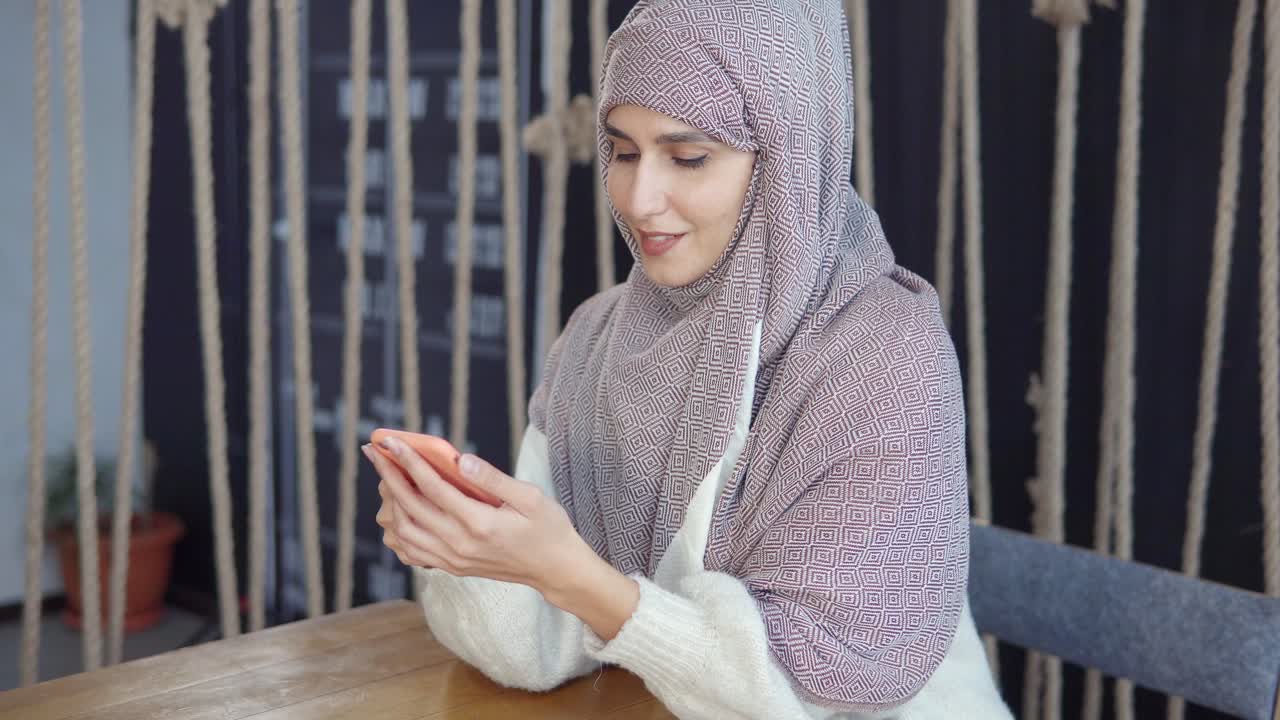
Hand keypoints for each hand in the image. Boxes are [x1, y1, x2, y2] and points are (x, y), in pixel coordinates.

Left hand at [362, 436, 639, 639]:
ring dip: (389, 502)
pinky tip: (395, 512)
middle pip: (410, 507)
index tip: (390, 442)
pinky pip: (412, 551)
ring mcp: (453, 560)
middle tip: (375, 453)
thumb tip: (462, 460)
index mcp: (479, 523)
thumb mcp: (530, 497)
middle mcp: (460, 545)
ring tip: (386, 477)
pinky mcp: (452, 567)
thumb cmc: (547, 528)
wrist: (554, 569)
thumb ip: (493, 479)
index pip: (432, 487)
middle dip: (388, 476)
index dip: (408, 462)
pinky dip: (397, 531)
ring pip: (405, 531)